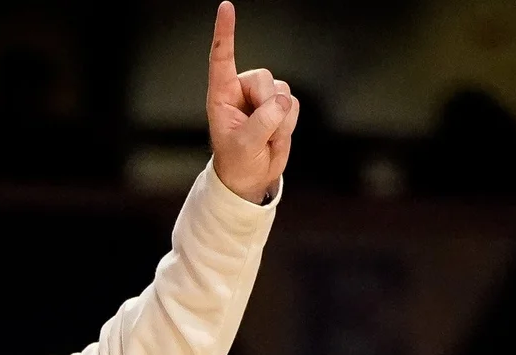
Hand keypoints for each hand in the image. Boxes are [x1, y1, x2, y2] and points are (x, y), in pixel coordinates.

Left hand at [206, 1, 299, 203]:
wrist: (252, 176)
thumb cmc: (237, 160)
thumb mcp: (243, 145)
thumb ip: (261, 122)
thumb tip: (280, 101)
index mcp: (221, 95)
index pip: (222, 58)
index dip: (225, 33)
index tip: (226, 7)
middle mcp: (242, 90)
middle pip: (265, 79)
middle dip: (267, 107)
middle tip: (259, 132)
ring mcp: (263, 97)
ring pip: (283, 92)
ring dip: (279, 121)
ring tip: (265, 137)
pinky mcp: (280, 105)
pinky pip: (294, 105)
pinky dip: (289, 125)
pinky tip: (275, 135)